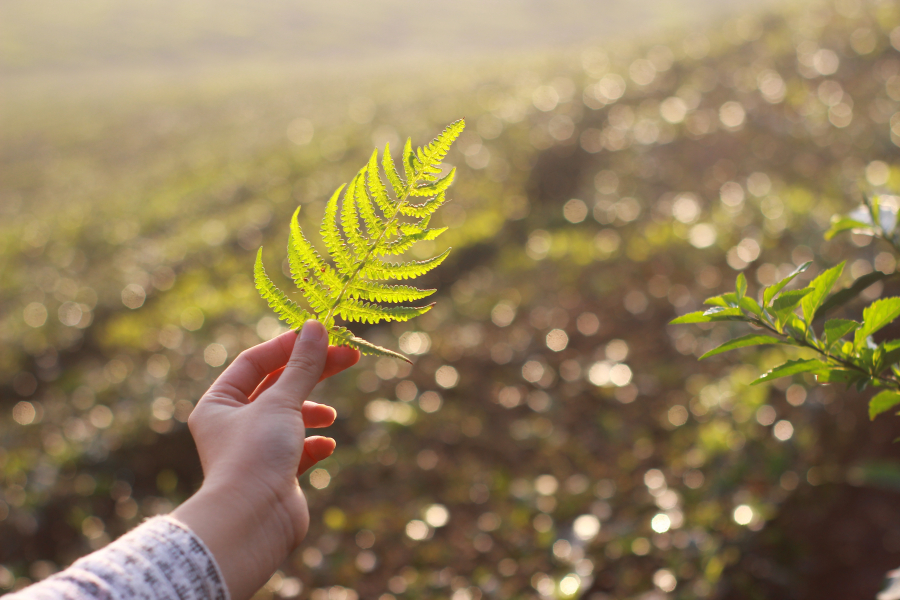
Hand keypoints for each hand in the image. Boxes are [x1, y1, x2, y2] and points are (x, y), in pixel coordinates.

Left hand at [172, 321, 358, 599]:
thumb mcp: (281, 402)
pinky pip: (297, 450)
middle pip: (277, 386)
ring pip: (288, 417)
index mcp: (218, 404)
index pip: (254, 362)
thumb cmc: (256, 455)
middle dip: (312, 373)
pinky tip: (326, 445)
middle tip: (349, 357)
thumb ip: (302, 365)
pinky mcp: (275, 475)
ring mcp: (254, 451)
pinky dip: (313, 443)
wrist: (253, 522)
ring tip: (330, 416)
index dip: (288, 346)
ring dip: (312, 410)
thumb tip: (316, 326)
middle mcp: (232, 425)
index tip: (321, 336)